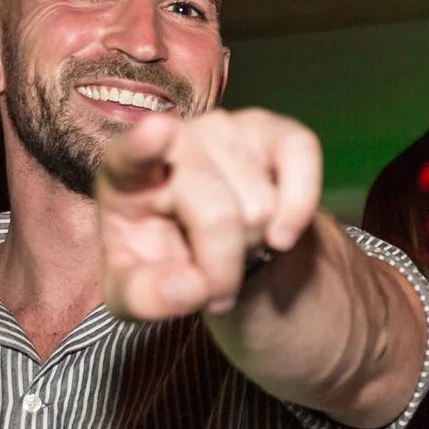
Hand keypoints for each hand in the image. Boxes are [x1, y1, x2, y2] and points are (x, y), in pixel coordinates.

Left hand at [97, 109, 322, 317]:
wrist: (211, 252)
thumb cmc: (162, 262)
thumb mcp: (136, 294)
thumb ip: (145, 297)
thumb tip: (190, 287)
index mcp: (126, 176)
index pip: (131, 155)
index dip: (145, 144)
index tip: (158, 131)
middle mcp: (176, 141)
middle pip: (218, 215)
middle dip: (224, 268)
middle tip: (214, 287)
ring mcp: (229, 130)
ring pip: (262, 205)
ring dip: (256, 245)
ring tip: (234, 248)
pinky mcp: (275, 132)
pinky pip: (301, 160)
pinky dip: (300, 208)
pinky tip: (281, 234)